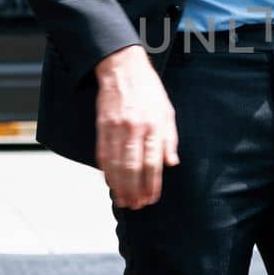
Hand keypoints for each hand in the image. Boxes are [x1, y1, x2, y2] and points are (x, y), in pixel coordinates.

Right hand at [94, 45, 178, 209]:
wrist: (123, 68)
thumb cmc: (149, 90)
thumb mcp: (167, 112)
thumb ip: (170, 139)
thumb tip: (171, 163)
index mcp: (154, 126)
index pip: (153, 163)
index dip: (152, 184)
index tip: (151, 198)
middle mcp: (135, 129)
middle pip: (133, 167)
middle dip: (134, 190)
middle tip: (136, 205)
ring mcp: (116, 128)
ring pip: (116, 164)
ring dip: (119, 186)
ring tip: (122, 200)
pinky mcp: (102, 125)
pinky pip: (103, 153)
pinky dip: (106, 171)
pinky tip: (109, 182)